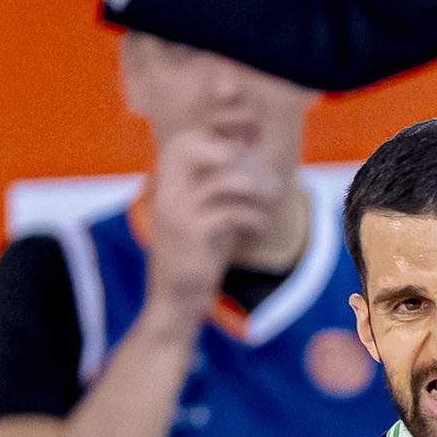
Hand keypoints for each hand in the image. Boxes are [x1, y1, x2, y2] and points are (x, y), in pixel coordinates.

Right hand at [147, 127, 289, 328]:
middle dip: (237, 156)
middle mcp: (165, 194)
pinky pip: (231, 212)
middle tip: (263, 179)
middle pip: (195, 148)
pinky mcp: (191, 236)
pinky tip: (257, 229)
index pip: (184, 141)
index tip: (250, 142)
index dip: (218, 134)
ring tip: (271, 200)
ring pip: (223, 179)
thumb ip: (223, 187)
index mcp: (166, 186)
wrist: (175, 303)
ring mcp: (175, 213)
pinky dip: (253, 218)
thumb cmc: (197, 258)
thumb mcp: (208, 215)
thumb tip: (252, 155)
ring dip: (256, 188)